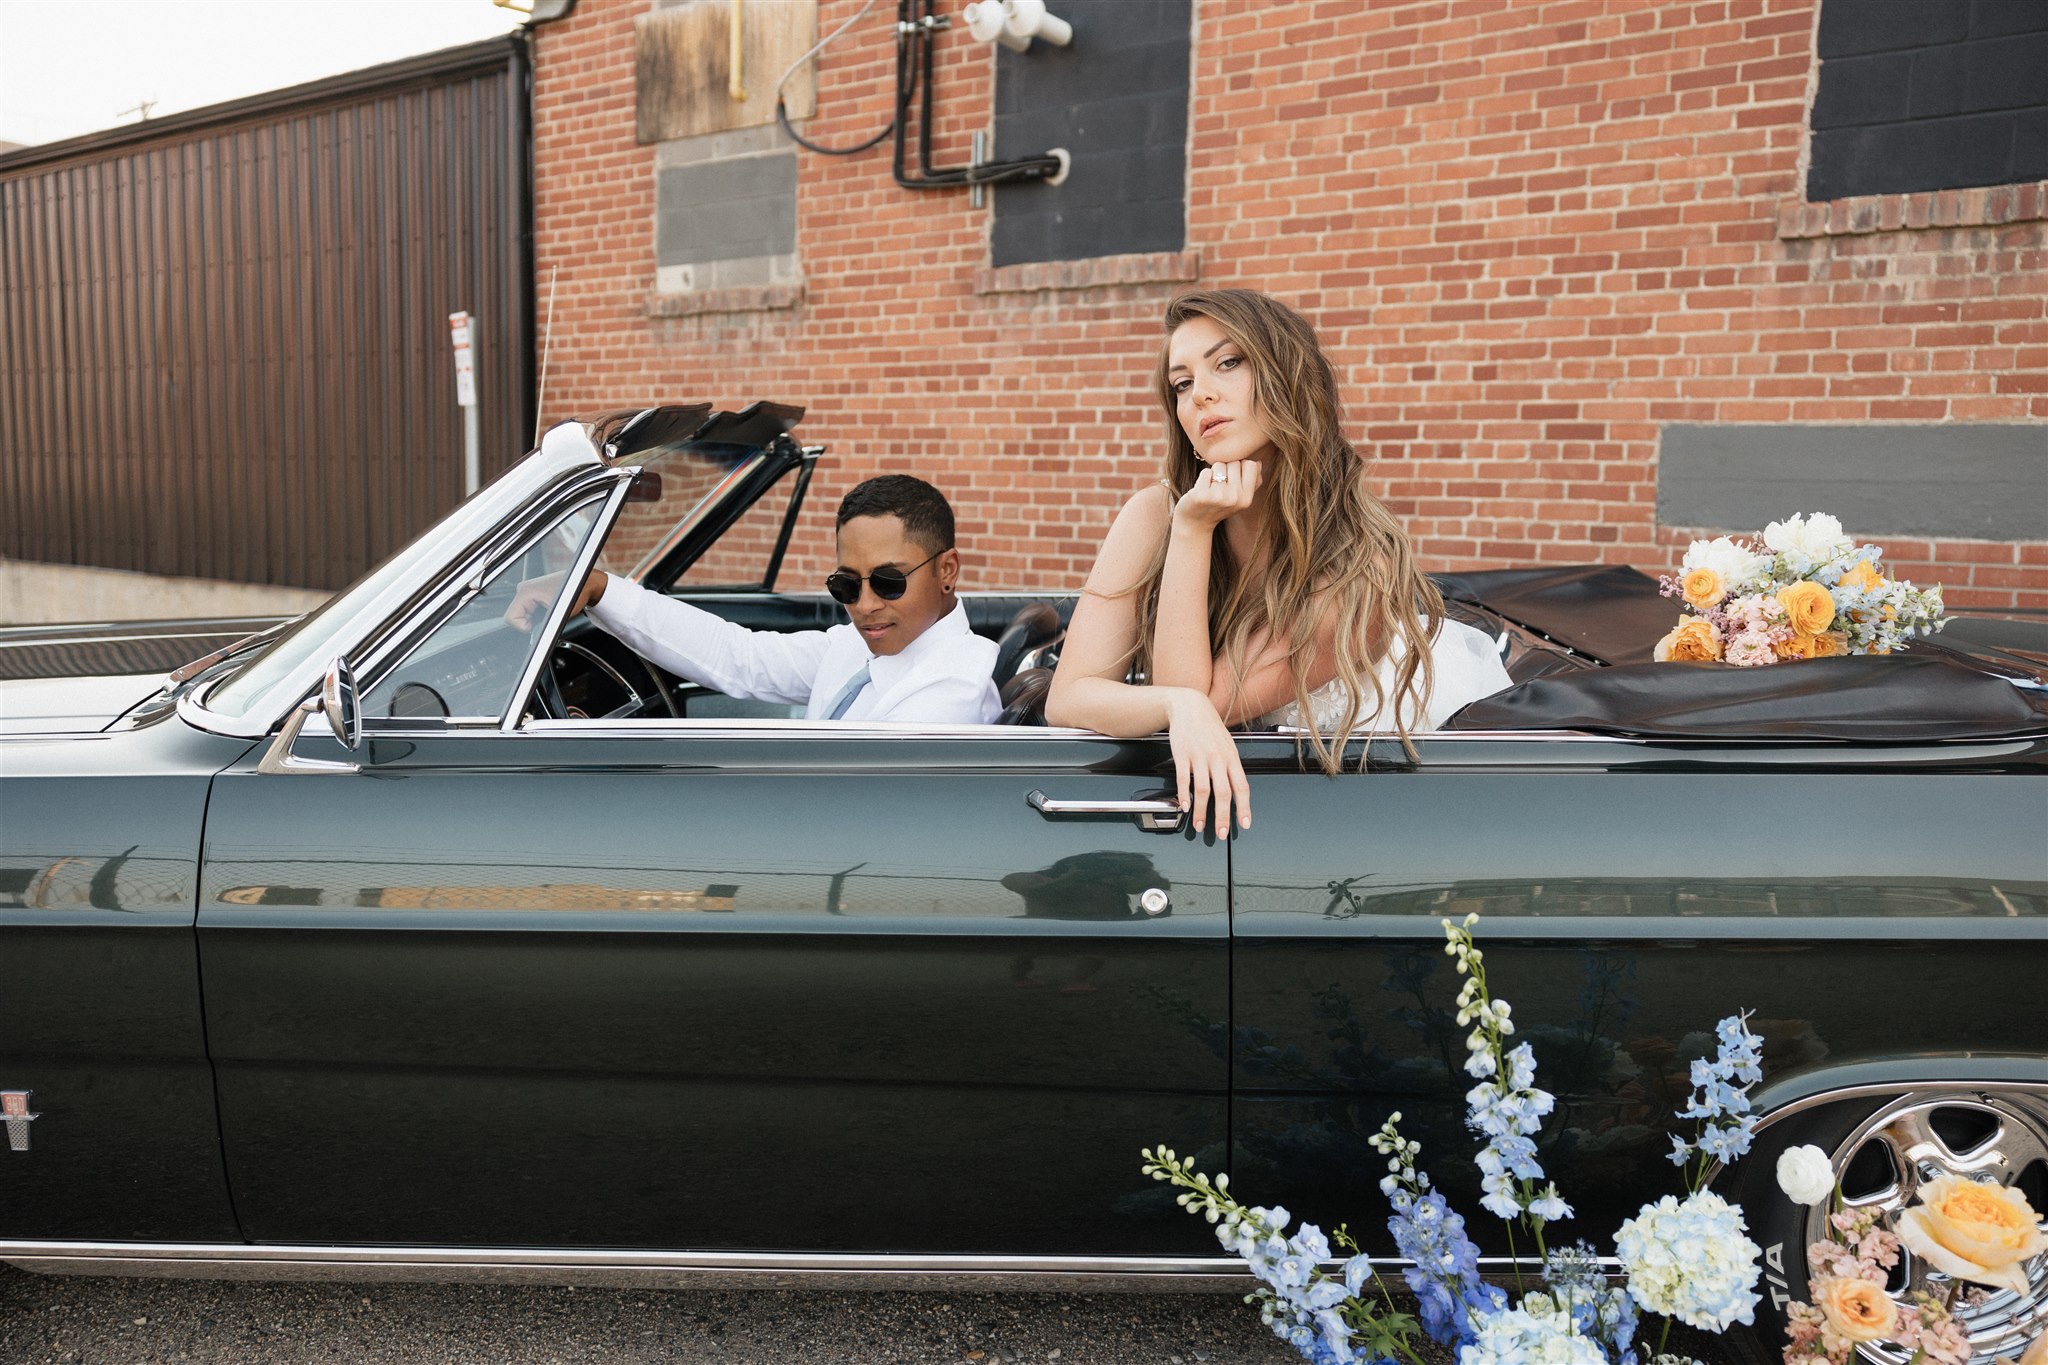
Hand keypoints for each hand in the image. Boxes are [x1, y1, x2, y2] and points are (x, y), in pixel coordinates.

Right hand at [504, 570, 606, 631]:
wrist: (586, 582)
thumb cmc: (576, 592)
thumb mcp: (558, 614)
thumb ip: (542, 628)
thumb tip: (535, 638)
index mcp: (525, 592)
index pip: (510, 618)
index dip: (523, 628)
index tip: (537, 628)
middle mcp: (524, 589)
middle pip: (516, 616)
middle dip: (530, 623)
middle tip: (547, 619)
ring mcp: (528, 590)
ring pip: (522, 614)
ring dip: (534, 619)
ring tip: (550, 613)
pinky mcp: (534, 592)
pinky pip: (529, 609)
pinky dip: (537, 614)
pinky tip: (549, 611)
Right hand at [1167, 689, 1250, 835]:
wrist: (1190, 707)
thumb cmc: (1210, 729)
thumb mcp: (1227, 746)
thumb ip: (1231, 768)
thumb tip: (1237, 793)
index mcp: (1232, 758)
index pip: (1242, 786)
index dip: (1244, 807)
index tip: (1245, 824)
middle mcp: (1218, 758)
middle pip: (1223, 792)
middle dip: (1222, 816)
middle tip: (1220, 833)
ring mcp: (1200, 756)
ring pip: (1203, 789)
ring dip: (1201, 811)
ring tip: (1199, 826)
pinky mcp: (1183, 754)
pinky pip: (1184, 778)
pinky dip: (1184, 794)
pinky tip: (1184, 806)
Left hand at [1173, 460, 1260, 529]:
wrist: (1196, 523)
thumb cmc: (1218, 506)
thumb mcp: (1239, 498)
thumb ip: (1252, 481)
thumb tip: (1259, 462)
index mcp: (1247, 499)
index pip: (1251, 464)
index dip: (1240, 466)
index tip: (1233, 477)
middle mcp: (1235, 499)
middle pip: (1234, 462)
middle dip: (1226, 469)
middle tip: (1220, 484)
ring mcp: (1218, 497)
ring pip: (1219, 465)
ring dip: (1213, 472)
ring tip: (1211, 487)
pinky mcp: (1202, 495)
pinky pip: (1206, 472)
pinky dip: (1203, 477)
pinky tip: (1202, 489)